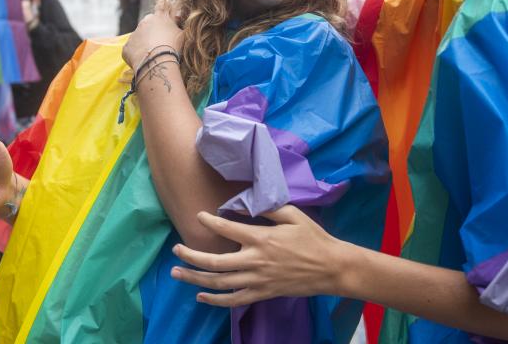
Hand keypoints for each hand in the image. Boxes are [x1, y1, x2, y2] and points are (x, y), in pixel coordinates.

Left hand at [122, 2, 182, 67]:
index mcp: (159, 17)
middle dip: (152, 31)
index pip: (161, 6)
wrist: (158, 61)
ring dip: (144, 43)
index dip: (163, 9)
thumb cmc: (173, 46)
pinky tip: (145, 61)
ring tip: (152, 55)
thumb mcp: (181, 33)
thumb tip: (177, 18)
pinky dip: (137, 54)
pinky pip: (132, 50)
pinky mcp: (126, 47)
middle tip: (159, 43)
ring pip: (139, 38)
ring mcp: (134, 34)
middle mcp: (144, 22)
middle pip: (148, 24)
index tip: (164, 11)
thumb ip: (177, 24)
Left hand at [169, 205, 349, 306]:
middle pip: (215, 261)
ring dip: (195, 278)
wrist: (331, 268)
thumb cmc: (313, 238)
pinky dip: (215, 300)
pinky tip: (200, 295)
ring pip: (219, 283)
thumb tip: (242, 206)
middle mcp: (256, 260)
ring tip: (177, 272)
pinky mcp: (263, 294)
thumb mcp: (293, 215)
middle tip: (175, 250)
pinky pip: (234, 300)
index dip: (209, 222)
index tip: (198, 217)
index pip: (227, 229)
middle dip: (191, 256)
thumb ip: (266, 209)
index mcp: (262, 238)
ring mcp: (258, 280)